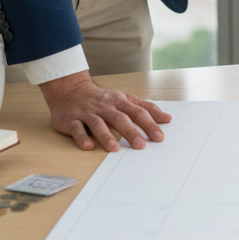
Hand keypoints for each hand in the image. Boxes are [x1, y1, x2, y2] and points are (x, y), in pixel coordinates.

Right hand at [39, 70, 170, 150]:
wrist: (71, 91)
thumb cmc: (103, 100)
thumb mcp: (125, 100)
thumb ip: (145, 108)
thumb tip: (167, 118)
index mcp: (120, 102)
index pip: (138, 113)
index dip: (149, 124)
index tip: (160, 137)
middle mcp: (105, 107)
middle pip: (120, 119)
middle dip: (131, 132)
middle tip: (141, 145)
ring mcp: (88, 113)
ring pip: (98, 124)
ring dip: (106, 136)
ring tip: (115, 148)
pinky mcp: (71, 120)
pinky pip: (77, 129)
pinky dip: (82, 137)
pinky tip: (88, 147)